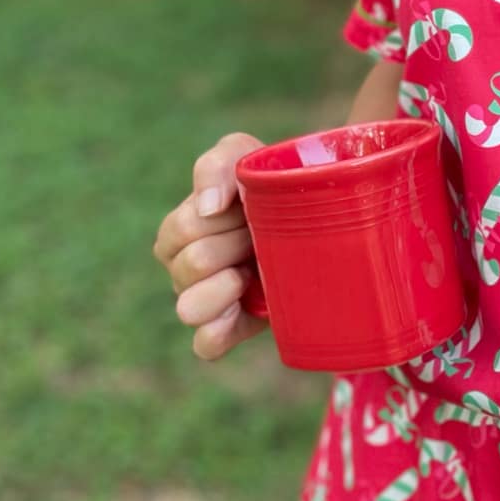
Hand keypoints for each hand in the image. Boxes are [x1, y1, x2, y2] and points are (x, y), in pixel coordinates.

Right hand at [152, 133, 268, 360]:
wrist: (318, 214)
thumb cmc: (271, 185)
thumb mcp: (243, 157)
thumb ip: (216, 167)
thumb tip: (208, 205)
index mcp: (181, 231)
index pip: (182, 229)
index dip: (221, 219)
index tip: (249, 207)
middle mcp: (186, 269)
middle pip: (192, 264)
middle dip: (234, 244)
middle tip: (260, 235)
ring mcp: (207, 301)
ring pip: (190, 307)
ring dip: (227, 285)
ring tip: (252, 270)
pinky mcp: (233, 328)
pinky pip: (206, 344)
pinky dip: (217, 331)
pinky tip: (241, 306)